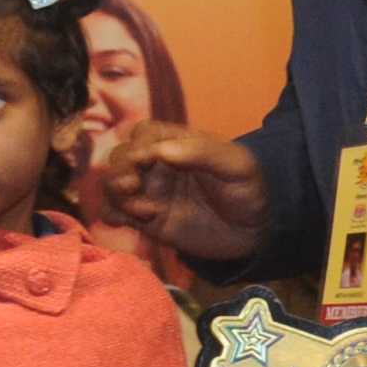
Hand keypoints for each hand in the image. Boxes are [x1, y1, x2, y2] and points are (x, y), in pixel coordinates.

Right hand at [89, 123, 268, 266]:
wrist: (255, 231)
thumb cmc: (248, 189)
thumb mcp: (236, 165)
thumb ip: (202, 152)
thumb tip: (161, 150)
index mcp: (175, 143)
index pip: (142, 135)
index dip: (138, 146)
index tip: (144, 161)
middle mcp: (155, 165)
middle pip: (119, 157)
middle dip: (119, 170)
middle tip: (133, 186)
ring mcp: (148, 192)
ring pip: (111, 184)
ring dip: (116, 194)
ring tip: (144, 211)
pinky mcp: (144, 220)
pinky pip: (113, 212)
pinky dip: (112, 215)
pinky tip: (134, 222)